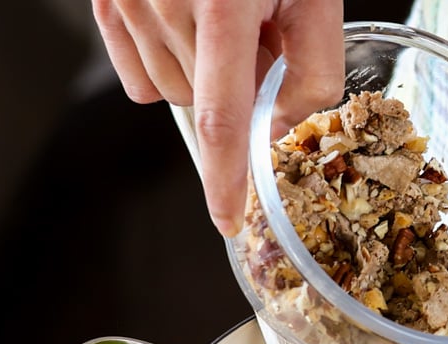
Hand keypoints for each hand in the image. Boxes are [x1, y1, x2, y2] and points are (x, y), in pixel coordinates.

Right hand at [92, 0, 344, 235]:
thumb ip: (314, 69)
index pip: (220, 118)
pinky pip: (133, 68)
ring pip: (170, 89)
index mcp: (223, 6)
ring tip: (232, 24)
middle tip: (264, 47)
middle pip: (204, 104)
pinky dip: (166, 66)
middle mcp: (163, 1)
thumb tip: (285, 129)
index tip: (229, 217)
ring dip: (206, 77)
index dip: (226, 177)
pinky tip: (192, 34)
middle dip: (242, 94)